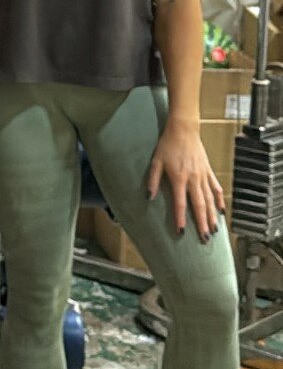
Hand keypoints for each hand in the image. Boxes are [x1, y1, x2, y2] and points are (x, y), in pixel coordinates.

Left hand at [147, 120, 224, 240]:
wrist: (183, 130)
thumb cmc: (167, 145)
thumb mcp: (155, 162)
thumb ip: (152, 180)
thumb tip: (148, 197)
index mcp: (179, 178)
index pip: (180, 203)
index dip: (180, 218)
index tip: (181, 232)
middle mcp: (193, 179)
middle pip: (199, 205)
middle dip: (202, 223)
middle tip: (204, 238)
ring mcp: (203, 176)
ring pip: (210, 199)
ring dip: (212, 216)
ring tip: (214, 230)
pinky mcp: (208, 171)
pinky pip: (216, 188)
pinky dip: (219, 200)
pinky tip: (221, 210)